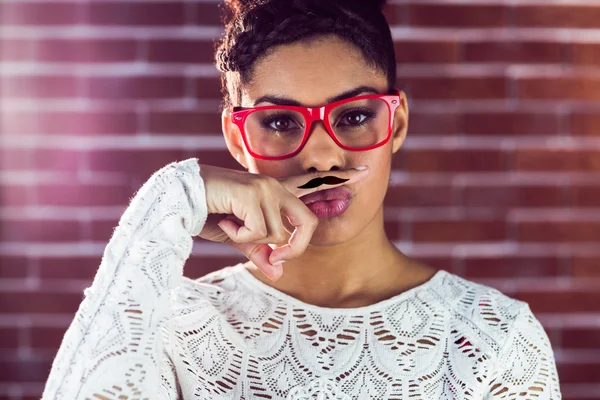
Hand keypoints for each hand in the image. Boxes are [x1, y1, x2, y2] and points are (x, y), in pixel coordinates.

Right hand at [197, 164, 368, 280]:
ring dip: (251, 239)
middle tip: (274, 254)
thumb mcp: (240, 237)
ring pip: (278, 234)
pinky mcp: (254, 194)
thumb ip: (261, 251)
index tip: (368, 173)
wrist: (183, 198)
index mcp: (276, 192)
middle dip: (294, 246)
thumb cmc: (211, 213)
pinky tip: (227, 222)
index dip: (340, 180)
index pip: (313, 184)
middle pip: (307, 223)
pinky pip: (260, 232)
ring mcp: (266, 188)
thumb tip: (279, 271)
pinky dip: (240, 235)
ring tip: (232, 224)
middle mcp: (275, 187)